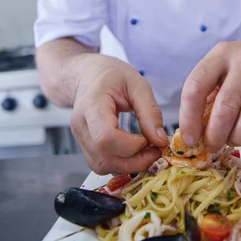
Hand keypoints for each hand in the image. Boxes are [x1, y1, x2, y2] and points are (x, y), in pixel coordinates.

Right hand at [71, 55, 167, 174]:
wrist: (87, 75)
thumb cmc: (112, 75)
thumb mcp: (137, 84)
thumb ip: (149, 111)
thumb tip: (160, 140)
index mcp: (92, 104)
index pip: (106, 137)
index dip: (131, 146)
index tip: (149, 138)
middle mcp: (81, 125)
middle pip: (104, 157)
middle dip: (135, 161)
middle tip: (155, 150)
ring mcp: (79, 138)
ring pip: (101, 166)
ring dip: (128, 165)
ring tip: (146, 151)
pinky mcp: (84, 146)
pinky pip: (101, 164)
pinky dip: (120, 164)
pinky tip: (134, 152)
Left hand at [179, 36, 240, 150]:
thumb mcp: (219, 68)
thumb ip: (206, 95)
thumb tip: (193, 135)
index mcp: (220, 55)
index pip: (196, 86)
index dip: (189, 117)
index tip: (188, 139)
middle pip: (226, 106)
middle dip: (216, 134)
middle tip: (212, 146)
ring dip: (240, 137)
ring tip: (234, 141)